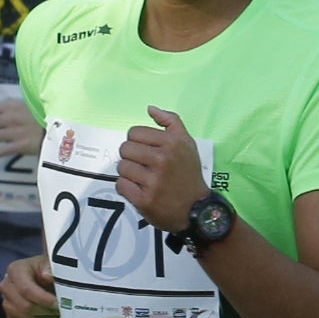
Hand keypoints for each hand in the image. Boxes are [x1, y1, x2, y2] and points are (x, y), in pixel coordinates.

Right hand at [0, 252, 60, 317]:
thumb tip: (47, 276)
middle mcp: (6, 287)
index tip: (59, 304)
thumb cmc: (49, 271)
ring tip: (58, 314)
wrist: (45, 280)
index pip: (26, 290)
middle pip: (26, 307)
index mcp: (15, 270)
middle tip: (62, 310)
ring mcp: (7, 305)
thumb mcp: (52, 265)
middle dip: (47, 311)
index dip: (44, 299)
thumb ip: (51, 269)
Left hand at [118, 108, 211, 230]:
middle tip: (144, 166)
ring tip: (143, 179)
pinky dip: (127, 188)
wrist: (198, 209)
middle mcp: (162, 160)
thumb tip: (150, 108)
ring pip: (121, 167)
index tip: (146, 151)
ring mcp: (153, 181)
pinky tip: (139, 190)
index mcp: (172, 143)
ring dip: (129, 173)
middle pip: (125, 149)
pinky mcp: (144, 200)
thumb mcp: (187, 143)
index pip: (134, 132)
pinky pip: (120, 185)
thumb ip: (171, 122)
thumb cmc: (189, 174)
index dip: (137, 141)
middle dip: (132, 157)